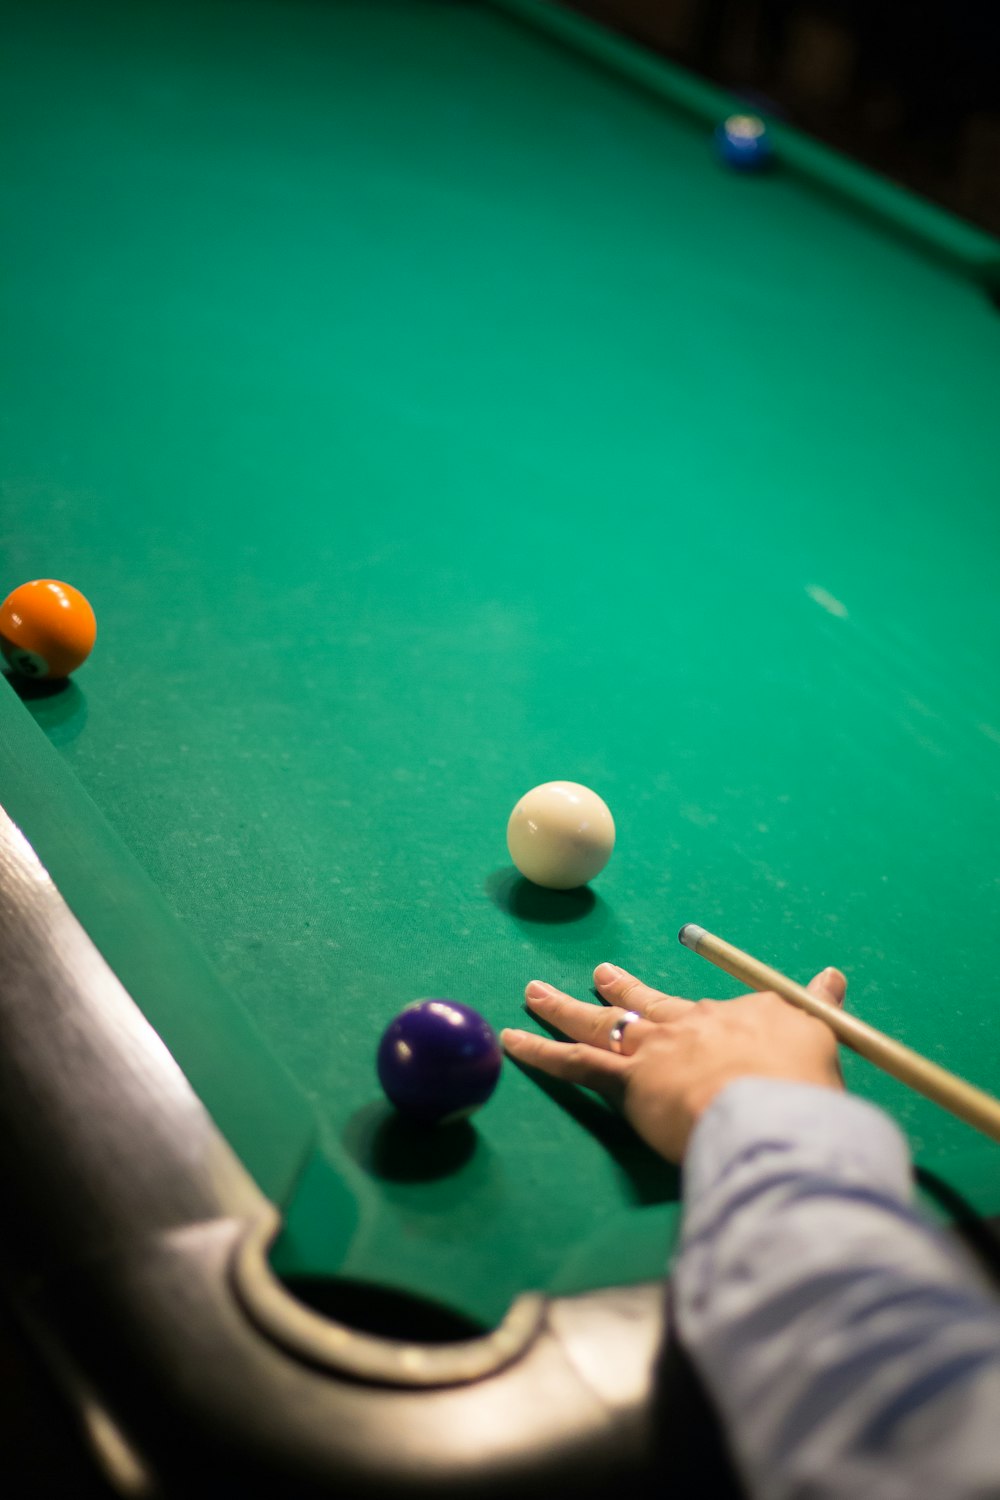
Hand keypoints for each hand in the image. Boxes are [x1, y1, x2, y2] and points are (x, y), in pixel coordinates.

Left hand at [502, 963, 846, 1162]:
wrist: (768, 1107)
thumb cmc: (800, 1085)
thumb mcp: (821, 1038)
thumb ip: (819, 1008)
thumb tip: (833, 974)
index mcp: (735, 1016)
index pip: (717, 1012)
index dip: (711, 1017)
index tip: (711, 1016)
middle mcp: (688, 1024)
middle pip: (647, 1002)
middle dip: (621, 989)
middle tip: (600, 975)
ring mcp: (653, 1050)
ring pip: (598, 1022)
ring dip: (563, 1006)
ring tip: (535, 992)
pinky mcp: (625, 1080)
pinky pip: (572, 1062)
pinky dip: (540, 1051)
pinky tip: (513, 1040)